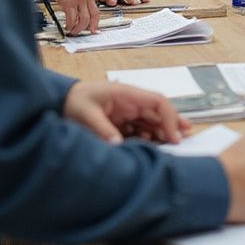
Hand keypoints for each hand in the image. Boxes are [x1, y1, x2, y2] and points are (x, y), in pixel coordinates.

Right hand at [43, 0, 99, 34]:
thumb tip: (78, 9)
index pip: (96, 12)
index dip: (95, 23)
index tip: (92, 29)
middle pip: (91, 17)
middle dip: (86, 28)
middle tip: (80, 32)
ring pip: (82, 20)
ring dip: (77, 29)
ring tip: (72, 31)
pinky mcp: (68, 1)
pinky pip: (71, 18)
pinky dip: (69, 25)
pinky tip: (66, 26)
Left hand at [64, 81, 190, 143]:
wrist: (60, 102)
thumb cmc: (74, 102)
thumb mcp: (86, 114)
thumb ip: (102, 129)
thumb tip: (118, 145)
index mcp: (126, 94)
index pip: (157, 102)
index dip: (169, 117)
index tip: (173, 136)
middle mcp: (131, 103)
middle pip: (158, 113)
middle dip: (172, 126)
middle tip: (184, 142)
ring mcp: (127, 113)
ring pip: (152, 123)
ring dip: (162, 134)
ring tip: (174, 148)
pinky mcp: (122, 123)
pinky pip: (141, 131)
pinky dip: (149, 139)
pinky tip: (155, 150)